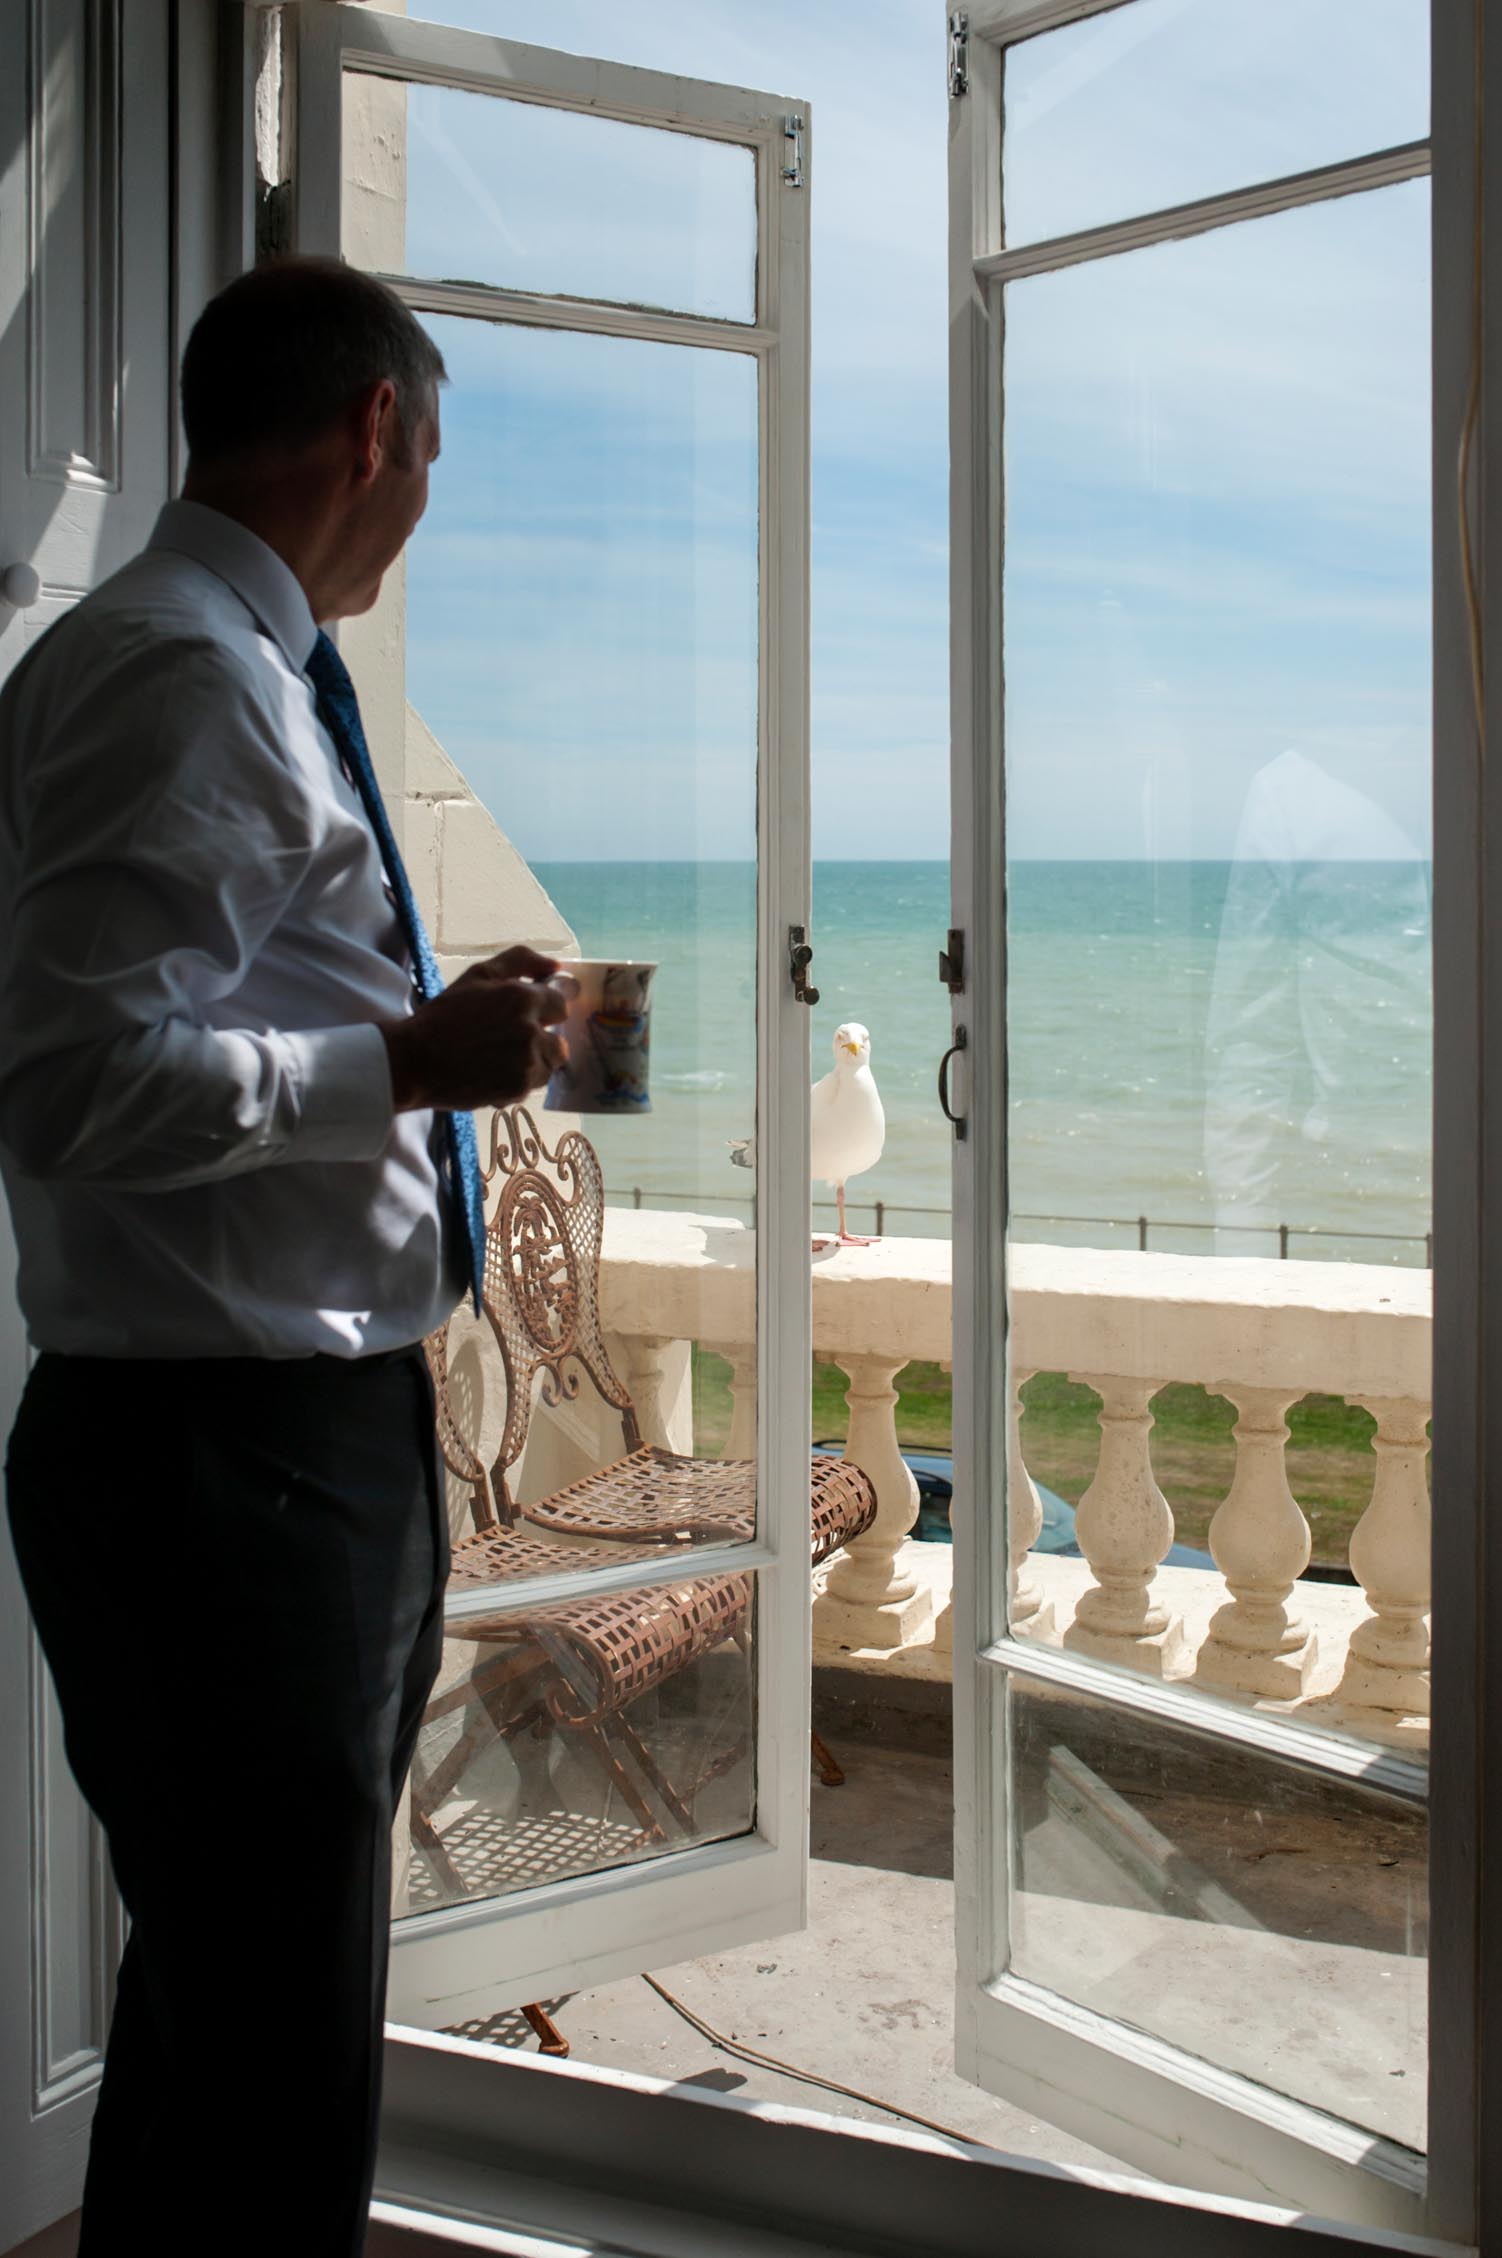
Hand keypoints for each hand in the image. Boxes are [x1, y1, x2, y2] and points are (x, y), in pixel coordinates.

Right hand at [380, 946, 568, 1112]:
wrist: (415, 1061)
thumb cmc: (444, 1015)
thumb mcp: (478, 975)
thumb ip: (521, 962)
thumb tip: (556, 965)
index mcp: (523, 999)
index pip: (562, 1005)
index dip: (546, 1010)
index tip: (529, 1016)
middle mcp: (531, 1032)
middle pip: (560, 1042)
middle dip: (541, 1042)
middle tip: (510, 1042)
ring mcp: (527, 1064)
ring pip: (548, 1067)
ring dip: (532, 1065)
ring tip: (499, 1060)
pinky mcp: (518, 1090)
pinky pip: (531, 1087)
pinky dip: (516, 1083)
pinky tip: (491, 1075)